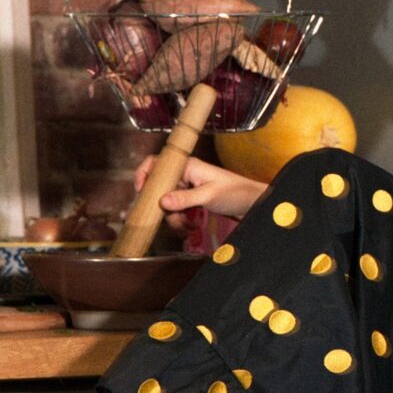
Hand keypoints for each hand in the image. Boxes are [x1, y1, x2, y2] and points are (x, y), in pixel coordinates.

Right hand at [132, 152, 266, 220]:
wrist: (253, 203)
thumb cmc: (235, 192)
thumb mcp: (209, 196)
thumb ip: (185, 199)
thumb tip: (162, 201)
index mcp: (186, 165)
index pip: (156, 163)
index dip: (143, 175)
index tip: (140, 193)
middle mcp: (184, 174)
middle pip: (159, 189)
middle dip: (162, 208)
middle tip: (170, 219)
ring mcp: (187, 188)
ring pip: (168, 204)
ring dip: (174, 219)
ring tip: (187, 228)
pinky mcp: (192, 200)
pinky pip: (178, 211)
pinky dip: (181, 221)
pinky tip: (191, 229)